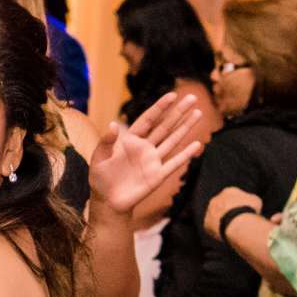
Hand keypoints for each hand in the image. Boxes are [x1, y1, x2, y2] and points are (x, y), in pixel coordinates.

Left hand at [89, 93, 206, 216]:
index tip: (172, 95)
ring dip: (185, 127)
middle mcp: (145, 148)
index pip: (148, 120)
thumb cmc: (101, 179)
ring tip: (198, 113)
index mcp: (130, 140)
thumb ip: (106, 142)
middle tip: (193, 98)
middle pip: (165, 126)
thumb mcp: (98, 158)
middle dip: (178, 112)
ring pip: (173, 140)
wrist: (107, 202)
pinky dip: (185, 155)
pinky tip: (197, 144)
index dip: (160, 107)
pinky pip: (174, 163)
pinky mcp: (158, 176)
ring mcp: (153, 161)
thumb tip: (113, 124)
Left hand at [203, 184, 262, 241]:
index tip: (245, 212)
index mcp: (228, 191)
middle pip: (223, 206)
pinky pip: (213, 228)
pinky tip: (228, 234)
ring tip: (234, 229)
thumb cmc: (249, 211)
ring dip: (224, 221)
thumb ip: (251, 201)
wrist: (237, 222)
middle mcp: (216, 199)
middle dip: (230, 212)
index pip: (233, 197)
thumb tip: (253, 205)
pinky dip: (220, 231)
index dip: (240, 205)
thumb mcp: (256, 201)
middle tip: (239, 221)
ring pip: (217, 217)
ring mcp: (210, 211)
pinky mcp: (207, 224)